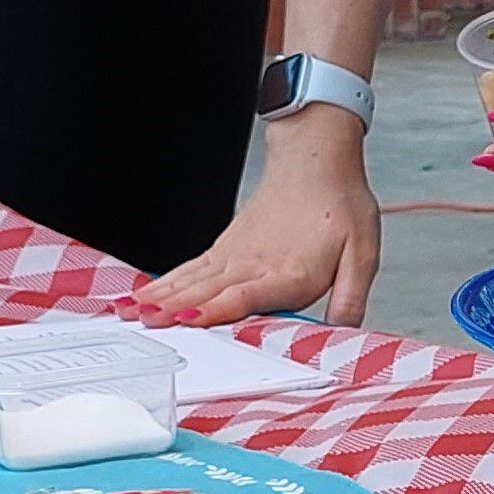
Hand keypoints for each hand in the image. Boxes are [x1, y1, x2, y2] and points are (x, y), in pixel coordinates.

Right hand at [129, 117, 381, 326]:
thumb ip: (351, 296)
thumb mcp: (362, 253)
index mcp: (287, 271)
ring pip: (190, 280)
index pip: (245, 294)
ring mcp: (234, 255)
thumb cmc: (341, 205)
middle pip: (207, 290)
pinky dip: (163, 283)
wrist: (317, 159)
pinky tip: (143, 297)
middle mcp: (253, 264)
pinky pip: (189, 269)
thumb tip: (341, 333)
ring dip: (160, 298)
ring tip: (131, 313)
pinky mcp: (224, 248)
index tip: (189, 319)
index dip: (216, 308)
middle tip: (144, 324)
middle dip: (174, 309)